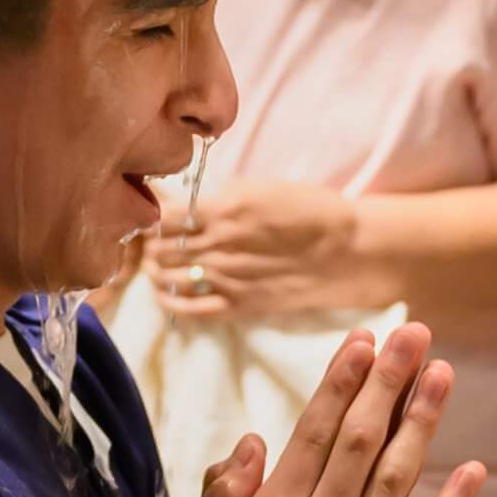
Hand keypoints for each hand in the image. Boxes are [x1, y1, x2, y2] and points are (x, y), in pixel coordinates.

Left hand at [145, 175, 373, 318]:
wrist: (348, 250)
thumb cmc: (310, 210)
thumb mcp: (260, 188)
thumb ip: (218, 197)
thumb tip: (179, 202)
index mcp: (224, 208)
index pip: (162, 216)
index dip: (149, 216)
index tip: (150, 214)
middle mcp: (218, 243)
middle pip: (158, 247)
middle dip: (147, 244)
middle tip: (148, 241)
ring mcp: (226, 277)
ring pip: (166, 276)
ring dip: (154, 269)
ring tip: (157, 263)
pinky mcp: (238, 305)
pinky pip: (188, 308)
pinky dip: (168, 301)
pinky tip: (165, 293)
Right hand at [176, 322, 484, 496]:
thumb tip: (253, 439)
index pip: (315, 431)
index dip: (342, 381)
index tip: (363, 339)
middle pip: (362, 441)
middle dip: (389, 381)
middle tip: (415, 333)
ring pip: (397, 479)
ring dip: (422, 422)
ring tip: (443, 374)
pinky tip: (472, 467)